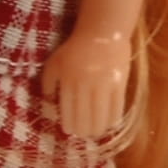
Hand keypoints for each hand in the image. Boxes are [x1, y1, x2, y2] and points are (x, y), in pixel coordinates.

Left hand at [42, 27, 131, 141]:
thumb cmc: (74, 48)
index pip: (68, 111)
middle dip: (83, 130)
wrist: (102, 33)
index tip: (69, 131)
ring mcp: (104, 86)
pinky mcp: (120, 85)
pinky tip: (109, 124)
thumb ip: (47, 83)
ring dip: (97, 129)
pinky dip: (112, 120)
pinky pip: (117, 109)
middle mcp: (86, 86)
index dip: (69, 124)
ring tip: (95, 133)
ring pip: (101, 117)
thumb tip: (47, 103)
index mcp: (68, 81)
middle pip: (85, 118)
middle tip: (82, 134)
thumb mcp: (54, 62)